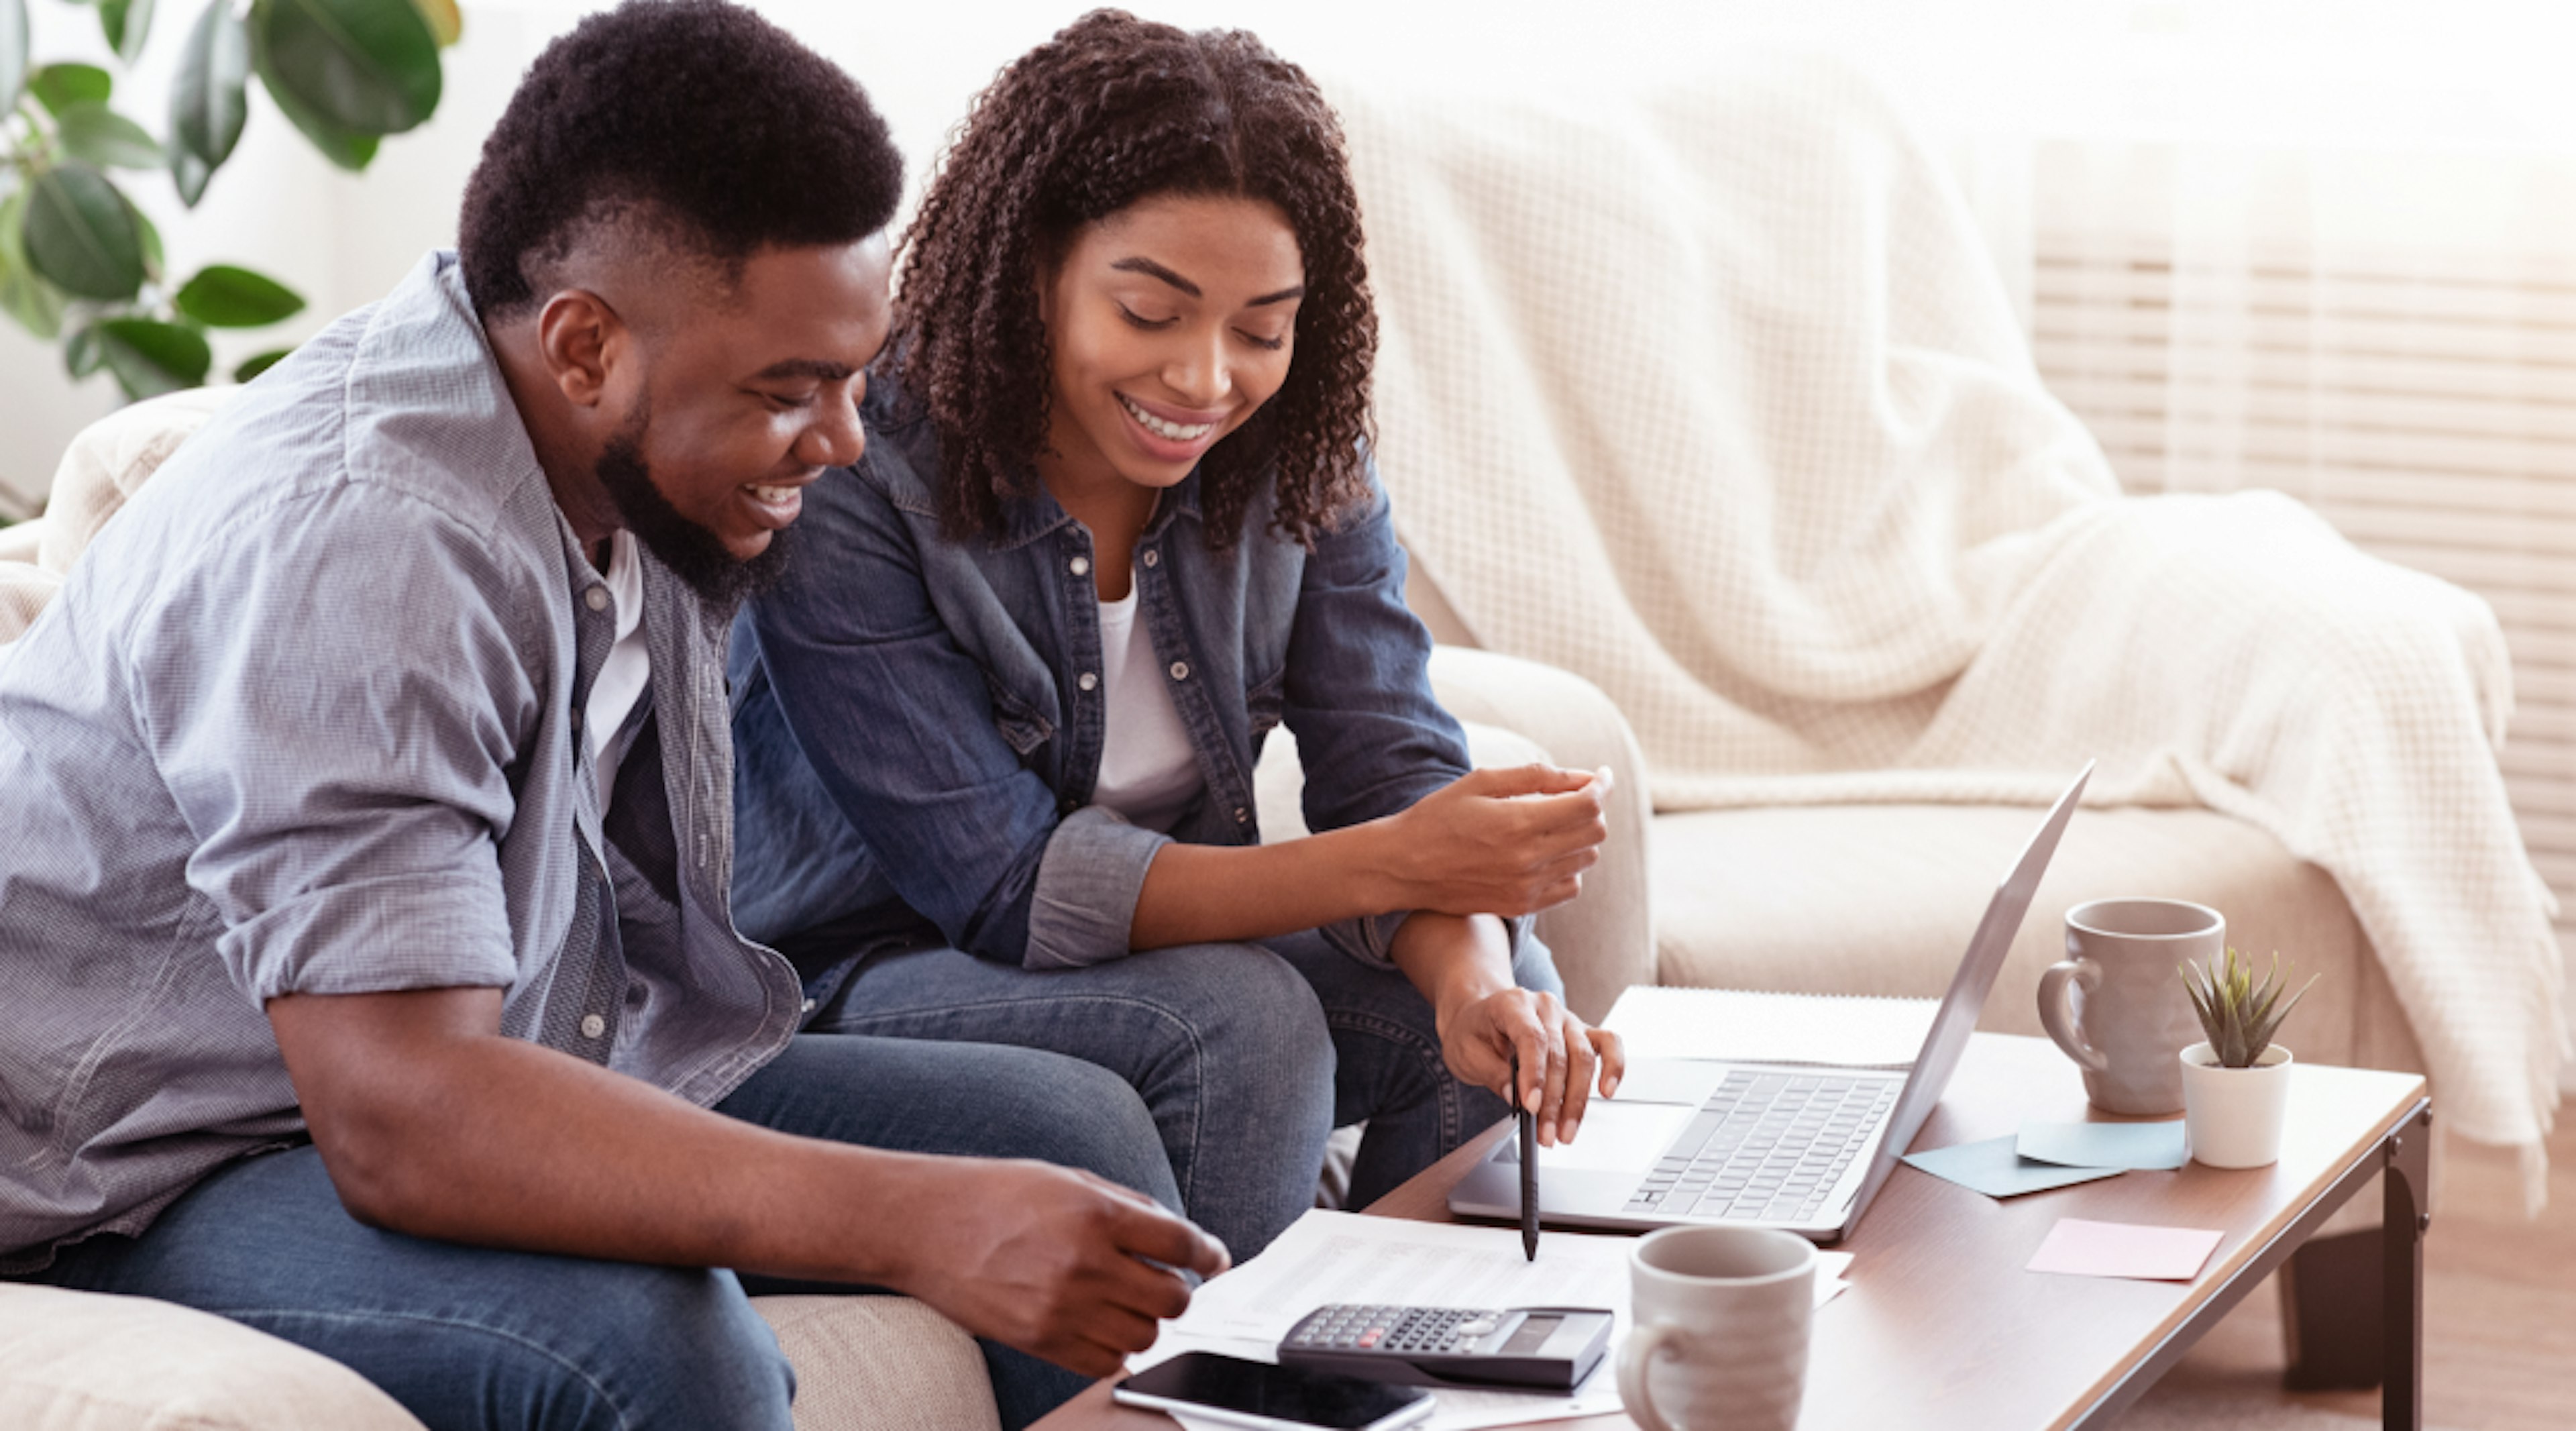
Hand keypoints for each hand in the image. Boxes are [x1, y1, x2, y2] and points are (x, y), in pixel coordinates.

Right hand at [893, 1159, 1228, 1377]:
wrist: (924, 1226)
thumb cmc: (994, 1195)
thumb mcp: (1068, 1179)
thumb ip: (1129, 1207)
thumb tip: (1181, 1235)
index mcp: (1095, 1214)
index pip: (1181, 1243)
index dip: (1208, 1253)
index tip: (1214, 1259)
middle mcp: (1084, 1264)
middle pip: (1172, 1298)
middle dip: (1178, 1290)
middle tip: (1163, 1280)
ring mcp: (1061, 1308)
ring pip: (1144, 1336)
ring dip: (1146, 1320)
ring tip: (1124, 1300)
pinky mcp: (1039, 1340)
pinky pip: (1105, 1363)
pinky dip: (1114, 1348)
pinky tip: (1099, 1323)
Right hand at [1378, 765, 1610, 917]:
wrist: (1403, 867)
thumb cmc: (1439, 816)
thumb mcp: (1481, 781)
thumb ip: (1538, 776)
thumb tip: (1585, 777)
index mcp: (1518, 823)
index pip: (1588, 805)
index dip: (1602, 786)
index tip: (1601, 776)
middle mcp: (1528, 859)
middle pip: (1594, 832)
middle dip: (1593, 808)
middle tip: (1574, 796)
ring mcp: (1526, 887)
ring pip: (1586, 859)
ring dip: (1581, 836)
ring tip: (1555, 822)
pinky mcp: (1521, 905)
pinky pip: (1570, 886)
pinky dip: (1569, 866)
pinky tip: (1546, 852)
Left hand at [1435, 987, 1625, 1146]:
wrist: (1480, 1015)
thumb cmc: (1472, 1031)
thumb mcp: (1466, 1053)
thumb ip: (1492, 1073)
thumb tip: (1517, 1097)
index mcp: (1513, 1004)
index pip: (1532, 1038)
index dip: (1534, 1075)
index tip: (1531, 1107)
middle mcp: (1545, 1007)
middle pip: (1560, 1054)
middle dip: (1554, 1101)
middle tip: (1547, 1135)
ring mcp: (1567, 1018)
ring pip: (1584, 1057)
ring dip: (1577, 1100)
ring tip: (1566, 1132)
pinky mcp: (1581, 1032)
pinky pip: (1608, 1044)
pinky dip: (1614, 1066)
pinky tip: (1607, 1091)